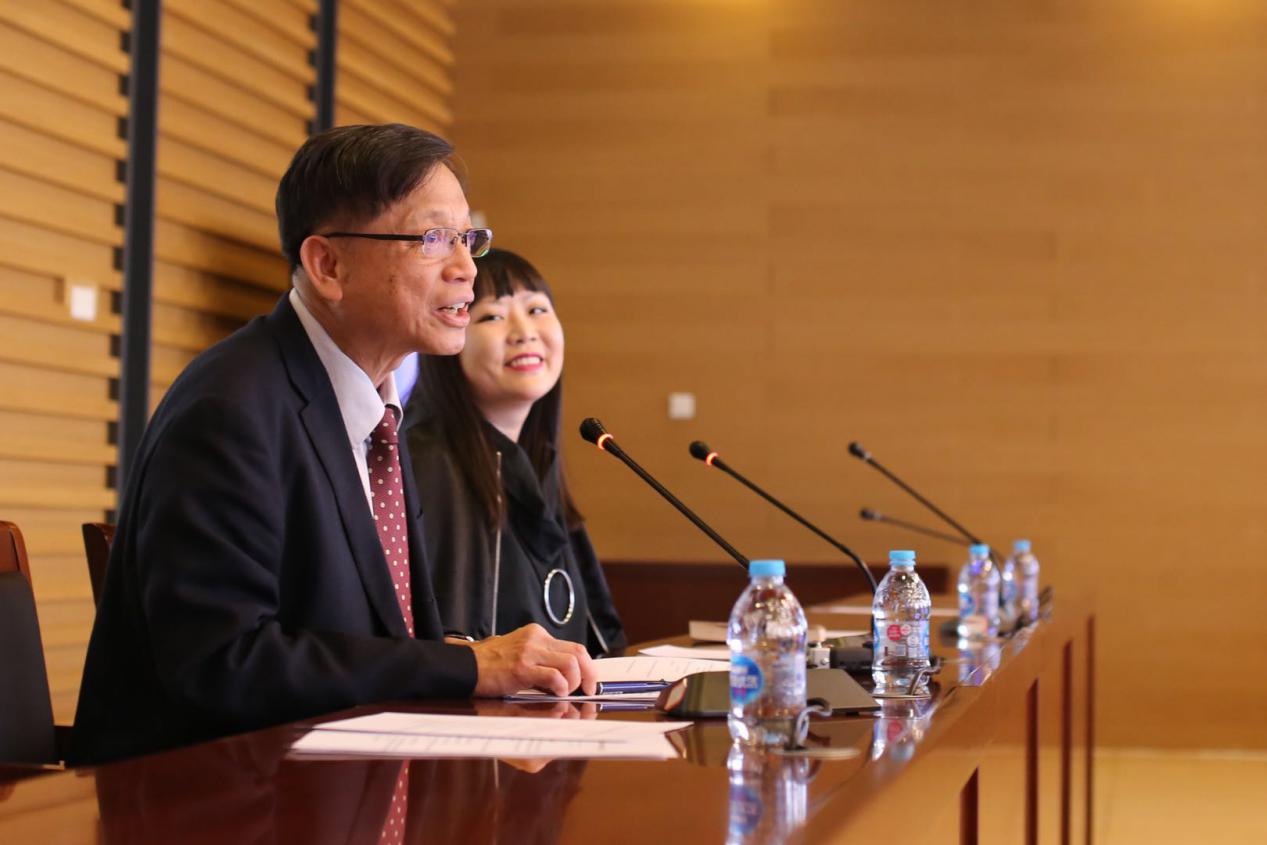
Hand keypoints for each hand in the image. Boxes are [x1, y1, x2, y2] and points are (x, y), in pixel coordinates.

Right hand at [469, 623, 596, 696]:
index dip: (586, 666)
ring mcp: (529, 652)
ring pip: (571, 663)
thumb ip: (540, 661)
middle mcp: (536, 638)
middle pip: (578, 652)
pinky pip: (554, 677)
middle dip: (588, 674)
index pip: (573, 647)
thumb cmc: (488, 665)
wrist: (463, 667)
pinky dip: (560, 688)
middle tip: (587, 690)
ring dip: (574, 682)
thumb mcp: (518, 654)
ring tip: (566, 694)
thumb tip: (562, 676)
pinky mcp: (521, 667)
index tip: (588, 681)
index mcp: (536, 634)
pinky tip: (555, 695)